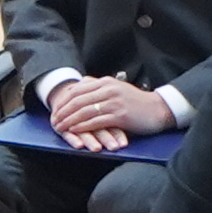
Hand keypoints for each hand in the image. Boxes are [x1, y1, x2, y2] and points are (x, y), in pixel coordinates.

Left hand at [46, 75, 173, 152]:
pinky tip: (74, 131)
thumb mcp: (115, 88)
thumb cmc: (135, 101)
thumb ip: (98, 86)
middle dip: (63, 112)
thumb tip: (80, 83)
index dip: (63, 101)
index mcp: (105, 82)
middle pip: (78, 100)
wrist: (158, 109)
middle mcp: (108, 89)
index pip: (77, 90)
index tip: (54, 110)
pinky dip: (82, 126)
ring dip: (69, 121)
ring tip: (60, 128)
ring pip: (84, 111)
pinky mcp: (120, 116)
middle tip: (53, 121)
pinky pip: (96, 121)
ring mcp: (114, 102)